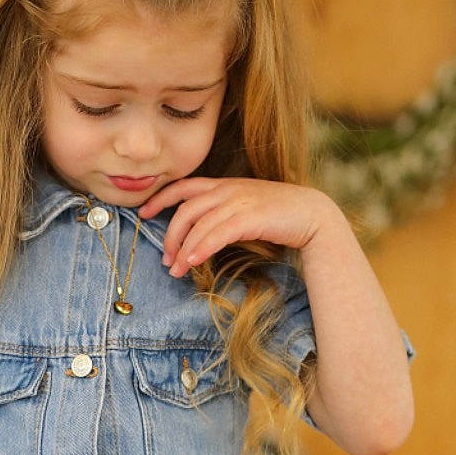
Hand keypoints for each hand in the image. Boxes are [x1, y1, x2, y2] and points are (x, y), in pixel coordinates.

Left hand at [137, 176, 336, 275]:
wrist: (312, 213)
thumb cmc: (278, 215)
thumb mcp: (244, 208)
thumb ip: (222, 214)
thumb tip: (199, 234)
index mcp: (224, 184)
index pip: (183, 187)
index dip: (160, 199)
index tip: (143, 214)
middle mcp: (227, 189)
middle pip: (185, 209)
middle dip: (170, 235)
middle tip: (165, 259)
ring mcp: (239, 201)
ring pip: (198, 223)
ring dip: (183, 248)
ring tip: (175, 270)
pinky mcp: (250, 217)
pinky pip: (217, 232)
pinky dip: (201, 247)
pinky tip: (192, 262)